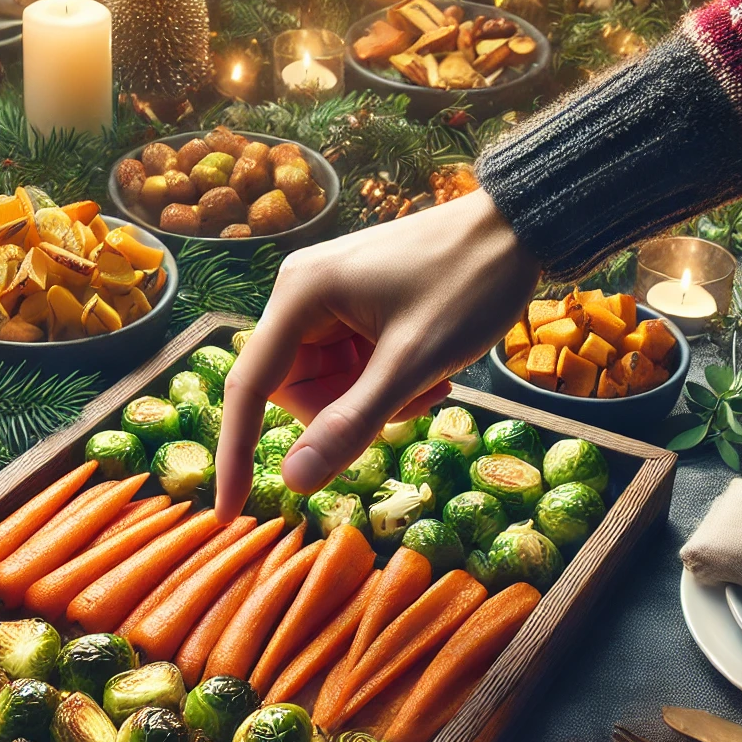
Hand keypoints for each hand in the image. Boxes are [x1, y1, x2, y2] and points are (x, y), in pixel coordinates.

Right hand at [214, 190, 540, 519]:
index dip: (236, 454)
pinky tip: (431, 370)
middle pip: (296, 389)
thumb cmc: (468, 285)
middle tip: (414, 402)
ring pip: (327, 383)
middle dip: (349, 412)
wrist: (516, 229)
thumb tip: (293, 481)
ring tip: (433, 383)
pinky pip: (349, 365)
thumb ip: (351, 423)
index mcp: (299, 296)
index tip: (226, 512)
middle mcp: (300, 292)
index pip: (250, 388)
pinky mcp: (351, 303)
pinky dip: (386, 381)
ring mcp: (326, 297)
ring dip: (376, 399)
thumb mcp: (413, 364)